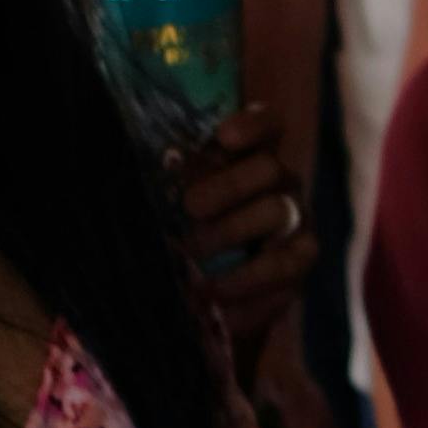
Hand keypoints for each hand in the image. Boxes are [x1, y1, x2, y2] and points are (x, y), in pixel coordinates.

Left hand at [179, 108, 316, 358]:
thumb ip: (163, 183)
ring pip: (280, 215)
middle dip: (229, 187)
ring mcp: (297, 221)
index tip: (224, 137)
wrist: (210, 289)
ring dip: (234, 233)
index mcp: (251, 156)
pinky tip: (217, 303)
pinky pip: (285, 271)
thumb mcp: (170, 201)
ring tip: (195, 258)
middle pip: (270, 169)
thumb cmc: (182, 231)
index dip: (252, 125)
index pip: (267, 125)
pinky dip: (248, 289)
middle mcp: (281, 183)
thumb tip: (126, 170)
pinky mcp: (300, 263)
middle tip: (190, 208)